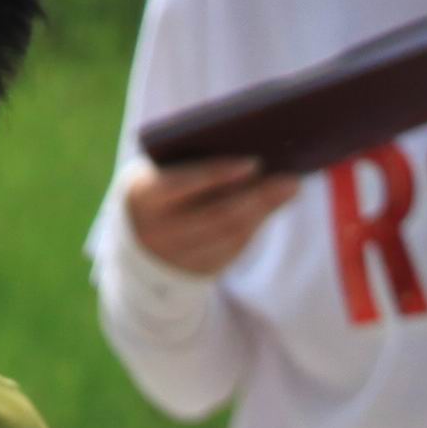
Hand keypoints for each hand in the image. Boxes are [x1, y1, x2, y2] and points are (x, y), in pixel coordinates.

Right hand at [123, 154, 310, 276]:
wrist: (136, 233)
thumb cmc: (159, 186)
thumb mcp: (162, 171)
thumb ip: (195, 162)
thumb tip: (252, 154)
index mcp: (144, 197)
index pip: (182, 184)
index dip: (217, 174)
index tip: (254, 162)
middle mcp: (157, 232)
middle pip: (216, 215)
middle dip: (257, 196)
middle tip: (290, 178)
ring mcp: (177, 258)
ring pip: (229, 236)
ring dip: (263, 211)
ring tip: (290, 187)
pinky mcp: (196, 272)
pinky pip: (233, 250)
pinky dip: (255, 226)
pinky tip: (274, 205)